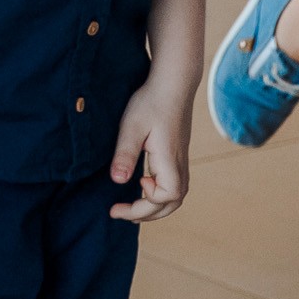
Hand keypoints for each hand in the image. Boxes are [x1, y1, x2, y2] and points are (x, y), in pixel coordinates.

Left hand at [108, 72, 192, 221]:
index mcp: (169, 161)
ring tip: (132, 208)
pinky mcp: (178, 155)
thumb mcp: (132, 127)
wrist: (173, 84)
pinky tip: (143, 187)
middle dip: (147, 214)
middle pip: (171, 203)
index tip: (117, 203)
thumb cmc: (151, 103)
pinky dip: (160, 195)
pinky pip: (174, 185)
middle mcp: (180, 165)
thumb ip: (125, 154)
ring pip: (176, 196)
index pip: (162, 199)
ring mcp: (181, 161)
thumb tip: (117, 181)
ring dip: (155, 206)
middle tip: (120, 214)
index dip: (140, 207)